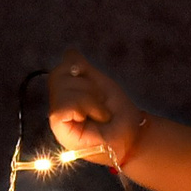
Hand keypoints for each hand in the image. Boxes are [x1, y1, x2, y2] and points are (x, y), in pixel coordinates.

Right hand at [48, 49, 145, 166]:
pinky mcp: (59, 129)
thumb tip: (69, 52)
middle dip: (86, 86)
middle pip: (57, 76)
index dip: (77, 70)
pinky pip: (62, 106)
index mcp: (66, 94)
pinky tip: (95, 117)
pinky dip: (84, 107)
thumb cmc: (120, 116)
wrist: (133, 137)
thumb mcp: (102, 85)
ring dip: (90, 99)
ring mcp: (57, 118)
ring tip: (101, 113)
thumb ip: (84, 70)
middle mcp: (58, 105)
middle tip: (101, 103)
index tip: (97, 87)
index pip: (60, 69)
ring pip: (62, 90)